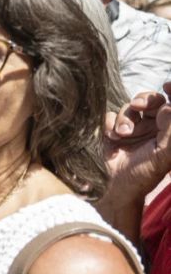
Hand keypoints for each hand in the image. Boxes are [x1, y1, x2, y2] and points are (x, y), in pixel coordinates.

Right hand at [103, 82, 170, 197]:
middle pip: (150, 101)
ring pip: (129, 107)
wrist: (111, 188)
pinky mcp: (109, 130)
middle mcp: (150, 127)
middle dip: (144, 100)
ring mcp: (129, 128)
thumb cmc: (142, 175)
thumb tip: (170, 107)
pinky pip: (109, 115)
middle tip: (137, 106)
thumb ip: (170, 130)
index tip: (167, 85)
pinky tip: (110, 137)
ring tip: (121, 134)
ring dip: (125, 118)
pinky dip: (109, 123)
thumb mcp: (164, 154)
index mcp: (166, 131)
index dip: (170, 92)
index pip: (170, 105)